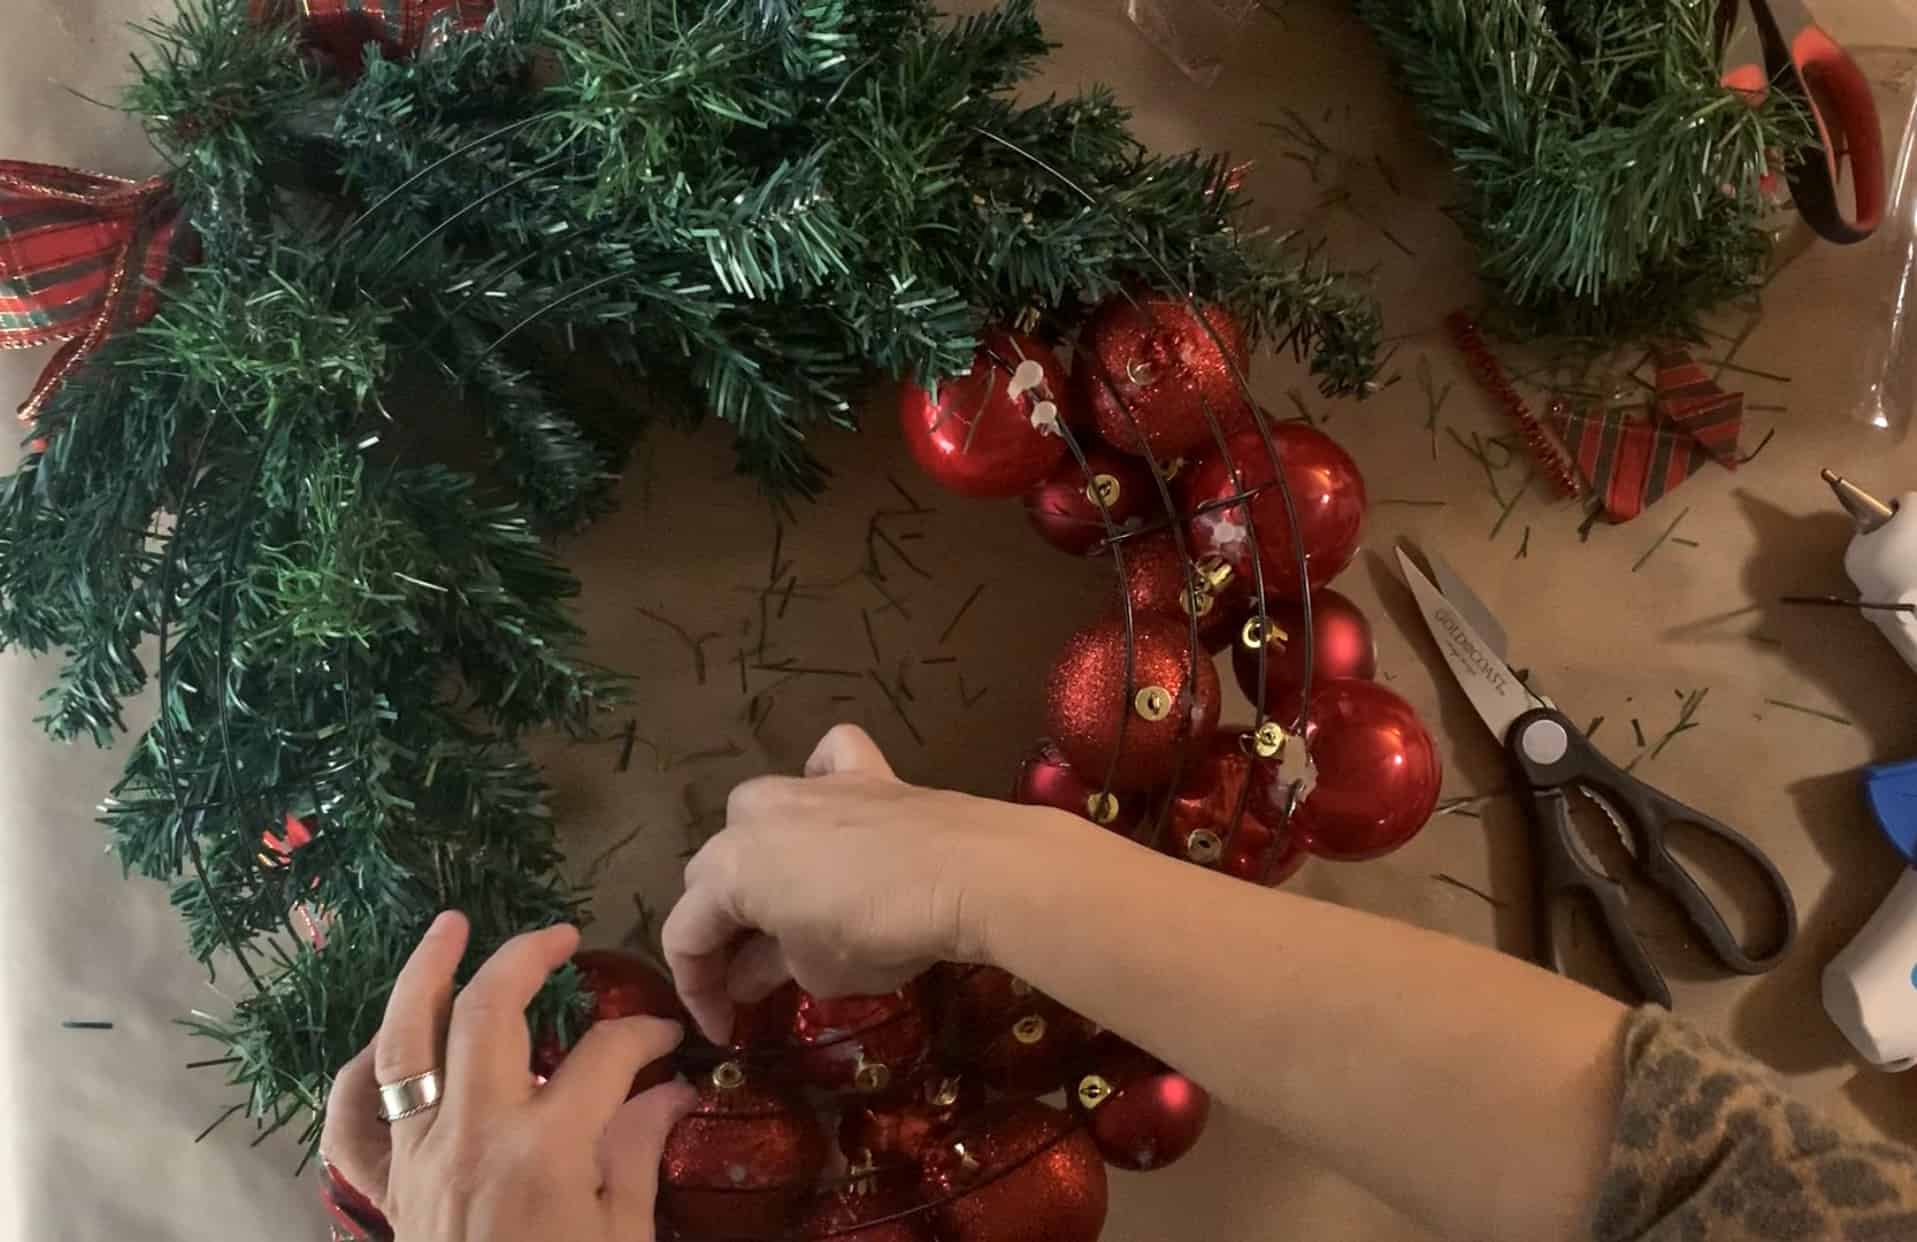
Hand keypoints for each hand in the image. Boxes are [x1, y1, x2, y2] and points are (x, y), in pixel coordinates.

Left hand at [320, 912, 695, 1240]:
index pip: (604, 1055)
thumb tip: (668, 1093)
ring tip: (452, 926)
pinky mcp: (386, 1185)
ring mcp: (419, 1155)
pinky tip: (387, 1040)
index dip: (644, 1034)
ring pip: (404, 1042)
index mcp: (545, 1149)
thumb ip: (637, 1152)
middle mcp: (473, 1134)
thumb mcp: (623, 1235)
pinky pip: (353, 1117)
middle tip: (560, 937)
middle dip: (526, 958)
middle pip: (489, 1012)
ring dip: (426, 974)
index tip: (667, 1039)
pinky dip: (363, 1072)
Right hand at [663, 723, 1066, 1043]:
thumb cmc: (879, 932)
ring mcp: (807, 784)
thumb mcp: (816, 972)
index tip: (725, 1029)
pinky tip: (833, 809)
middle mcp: (752, 815)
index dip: (698, 991)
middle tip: (755, 980)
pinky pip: (825, 765)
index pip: (685, 936)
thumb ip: (768, 970)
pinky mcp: (862, 770)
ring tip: (790, 908)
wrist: (967, 871)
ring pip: (759, 819)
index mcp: (727, 870)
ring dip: (763, 863)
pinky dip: (821, 781)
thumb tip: (747, 975)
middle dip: (726, 931)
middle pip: (716, 878)